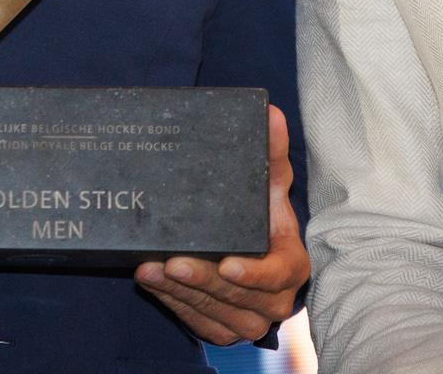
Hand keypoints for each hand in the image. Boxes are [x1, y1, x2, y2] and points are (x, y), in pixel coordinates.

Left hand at [134, 104, 309, 344]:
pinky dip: (172, 302)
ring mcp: (247, 319)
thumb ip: (270, 152)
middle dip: (203, 282)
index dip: (252, 275)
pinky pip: (196, 321)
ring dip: (180, 293)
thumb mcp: (269, 183)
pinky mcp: (222, 328)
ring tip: (151, 268)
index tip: (225, 262)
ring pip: (213, 312)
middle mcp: (273, 300)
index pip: (275, 276)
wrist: (251, 248)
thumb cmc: (263, 214)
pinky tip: (151, 281)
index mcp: (291, 266)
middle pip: (237, 297)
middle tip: (173, 262)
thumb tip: (270, 113)